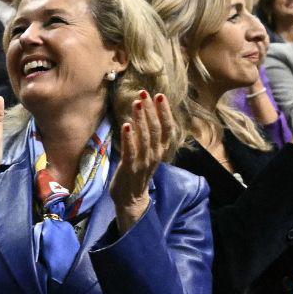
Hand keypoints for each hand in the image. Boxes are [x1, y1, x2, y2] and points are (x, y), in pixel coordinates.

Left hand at [111, 91, 173, 232]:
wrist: (131, 200)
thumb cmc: (138, 172)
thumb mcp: (147, 153)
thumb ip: (147, 136)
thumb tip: (142, 113)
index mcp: (160, 150)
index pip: (167, 128)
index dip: (164, 111)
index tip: (160, 96)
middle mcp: (155, 155)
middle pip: (156, 129)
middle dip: (151, 110)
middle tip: (145, 93)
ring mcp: (143, 162)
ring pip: (145, 138)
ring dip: (141, 119)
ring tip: (137, 103)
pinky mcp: (130, 169)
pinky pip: (131, 152)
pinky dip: (129, 138)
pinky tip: (126, 125)